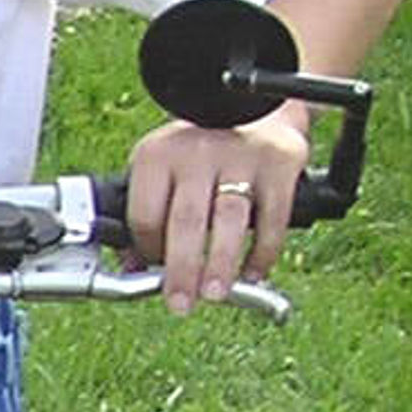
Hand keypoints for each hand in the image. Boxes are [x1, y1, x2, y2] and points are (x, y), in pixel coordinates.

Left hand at [128, 109, 309, 313]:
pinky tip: (253, 273)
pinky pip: (271, 218)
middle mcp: (196, 151)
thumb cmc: (201, 152)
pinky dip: (263, 252)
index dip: (148, 251)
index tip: (154, 274)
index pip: (145, 214)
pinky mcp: (278, 163)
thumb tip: (133, 268)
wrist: (257, 108)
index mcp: (158, 154)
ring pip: (228, 220)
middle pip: (185, 220)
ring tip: (215, 294)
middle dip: (181, 269)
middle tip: (180, 303)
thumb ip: (148, 214)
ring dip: (220, 263)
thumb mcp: (164, 170)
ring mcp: (240, 155)